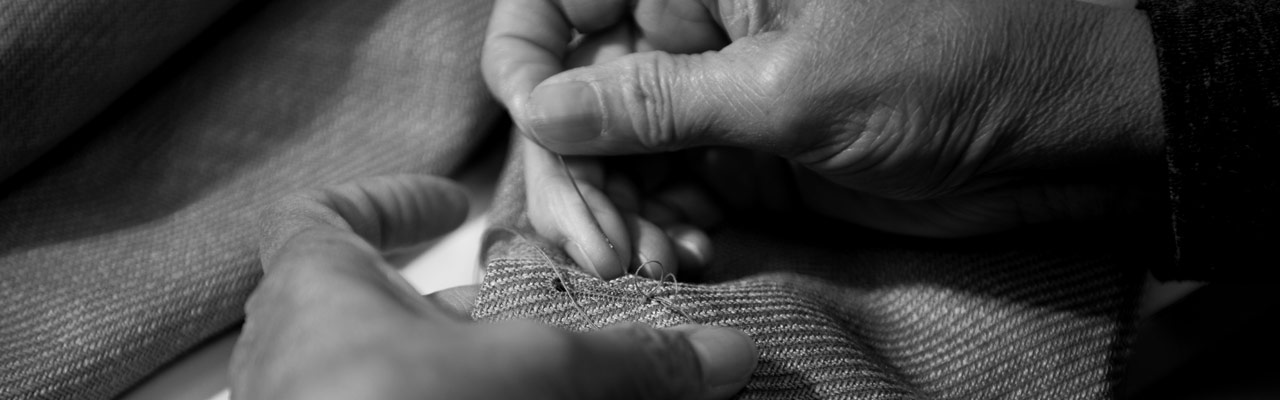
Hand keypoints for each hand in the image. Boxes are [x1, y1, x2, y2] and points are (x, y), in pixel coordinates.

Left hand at [230, 175, 756, 399]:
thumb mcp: (527, 373)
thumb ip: (621, 358)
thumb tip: (722, 353)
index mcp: (314, 288)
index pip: (323, 214)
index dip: (389, 199)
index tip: (450, 200)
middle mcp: (296, 351)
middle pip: (382, 304)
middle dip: (469, 308)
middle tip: (540, 313)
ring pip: (394, 372)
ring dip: (469, 370)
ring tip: (542, 376)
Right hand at [483, 0, 1166, 236]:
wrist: (1051, 130)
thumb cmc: (946, 65)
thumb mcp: (791, 85)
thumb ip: (660, 100)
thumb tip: (544, 110)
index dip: (529, 56)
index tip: (538, 125)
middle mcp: (695, 22)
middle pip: (576, 86)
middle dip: (574, 168)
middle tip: (600, 244)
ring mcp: (715, 91)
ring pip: (613, 148)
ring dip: (614, 211)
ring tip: (646, 263)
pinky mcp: (740, 150)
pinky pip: (665, 189)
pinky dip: (660, 227)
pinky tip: (681, 257)